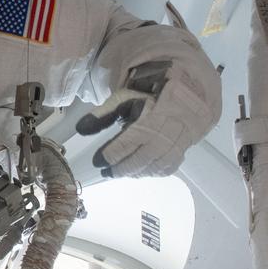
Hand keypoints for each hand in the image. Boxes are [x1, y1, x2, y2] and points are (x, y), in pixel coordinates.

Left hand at [77, 60, 217, 177]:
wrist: (187, 96)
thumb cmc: (150, 96)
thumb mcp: (124, 99)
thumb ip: (102, 115)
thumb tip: (80, 129)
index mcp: (145, 122)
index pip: (123, 146)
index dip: (108, 156)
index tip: (97, 162)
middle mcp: (161, 138)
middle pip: (137, 161)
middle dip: (119, 169)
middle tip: (105, 172)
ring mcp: (173, 147)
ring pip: (151, 168)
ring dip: (133, 172)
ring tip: (119, 172)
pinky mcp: (180, 152)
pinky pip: (165, 169)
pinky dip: (150, 172)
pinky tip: (140, 171)